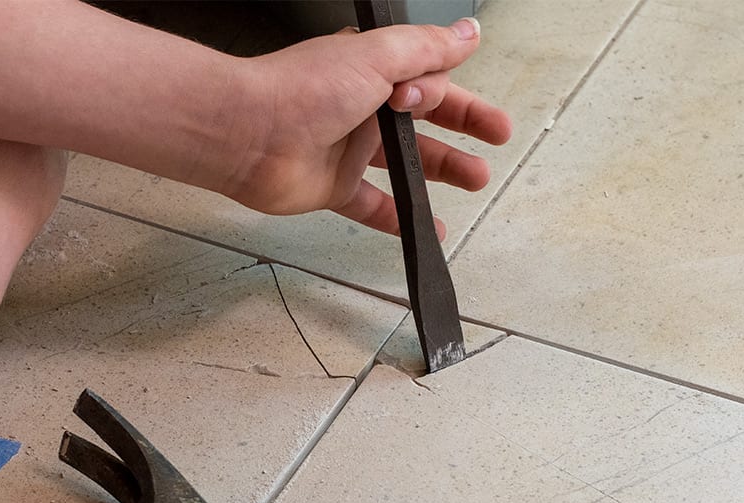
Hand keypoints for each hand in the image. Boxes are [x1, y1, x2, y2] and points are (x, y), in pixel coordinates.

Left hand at [227, 18, 511, 237]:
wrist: (248, 134)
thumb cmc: (302, 90)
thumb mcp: (378, 58)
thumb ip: (426, 50)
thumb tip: (468, 33)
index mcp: (374, 71)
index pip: (430, 83)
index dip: (457, 100)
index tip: (477, 118)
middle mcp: (363, 107)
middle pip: (425, 121)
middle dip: (464, 130)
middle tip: (495, 143)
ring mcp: (349, 149)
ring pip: (406, 163)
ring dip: (442, 170)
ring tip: (475, 181)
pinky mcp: (335, 186)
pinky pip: (373, 205)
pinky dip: (400, 217)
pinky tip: (426, 228)